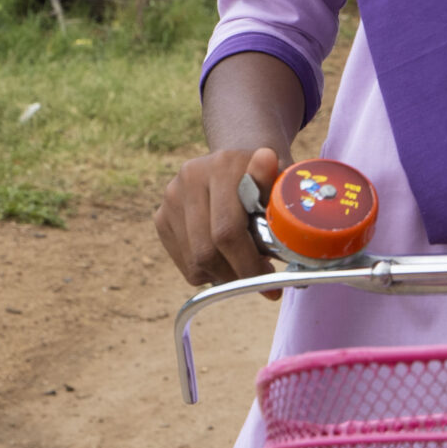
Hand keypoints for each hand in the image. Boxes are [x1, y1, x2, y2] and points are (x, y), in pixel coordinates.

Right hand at [155, 146, 280, 287]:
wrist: (238, 161)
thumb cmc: (270, 178)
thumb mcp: (284, 182)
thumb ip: (281, 193)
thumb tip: (273, 174)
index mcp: (223, 165)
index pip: (227, 231)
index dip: (249, 265)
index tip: (271, 286)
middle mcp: (190, 177)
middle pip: (207, 251)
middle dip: (238, 274)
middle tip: (260, 281)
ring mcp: (171, 197)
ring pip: (195, 262)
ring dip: (225, 275)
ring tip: (246, 266)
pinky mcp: (162, 216)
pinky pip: (185, 263)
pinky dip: (210, 271)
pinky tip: (227, 258)